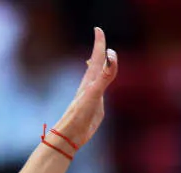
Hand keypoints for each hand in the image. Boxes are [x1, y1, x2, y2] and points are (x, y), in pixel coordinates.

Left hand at [52, 27, 118, 148]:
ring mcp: (91, 95)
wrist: (69, 136)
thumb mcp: (93, 93)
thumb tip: (110, 57)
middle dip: (99, 49)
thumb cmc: (79, 116)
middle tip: (100, 36)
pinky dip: (99, 82)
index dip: (99, 43)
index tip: (98, 29)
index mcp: (89, 81)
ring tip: (97, 57)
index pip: (96, 57)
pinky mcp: (94, 106)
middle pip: (95, 62)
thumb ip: (104, 76)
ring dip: (97, 64)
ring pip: (95, 75)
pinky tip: (95, 84)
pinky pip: (98, 89)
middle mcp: (90, 85)